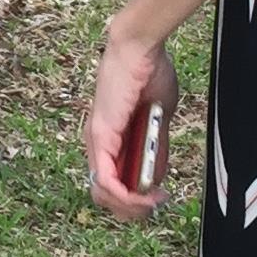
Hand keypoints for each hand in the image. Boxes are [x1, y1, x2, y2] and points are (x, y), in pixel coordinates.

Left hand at [85, 20, 183, 221]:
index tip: (160, 197)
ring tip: (152, 201)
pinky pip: (105, 178)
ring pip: (102, 192)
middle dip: (133, 209)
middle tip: (156, 203)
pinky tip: (143, 196)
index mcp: (111, 139)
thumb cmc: (149, 74)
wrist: (141, 47)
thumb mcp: (157, 120)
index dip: (135, 199)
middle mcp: (98, 142)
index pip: (113, 184)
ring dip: (130, 205)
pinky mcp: (100, 134)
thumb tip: (157, 176)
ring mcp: (96, 139)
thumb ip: (154, 148)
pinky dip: (124, 194)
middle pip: (104, 195)